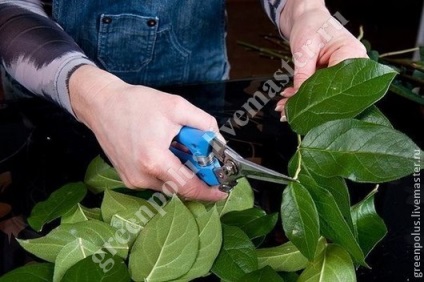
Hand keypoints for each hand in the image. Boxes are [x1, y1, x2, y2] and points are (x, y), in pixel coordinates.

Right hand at [69, 65, 227, 200]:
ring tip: (180, 149)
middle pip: (180, 188)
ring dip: (180, 172)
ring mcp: (133, 180)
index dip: (209, 192)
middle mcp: (142, 176)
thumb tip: (218, 142)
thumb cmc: (135, 103)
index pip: (189, 187)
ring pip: (168, 185)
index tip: (223, 191)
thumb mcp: (177, 106)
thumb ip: (204, 124)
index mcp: (155, 160)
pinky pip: (156, 181)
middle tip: (204, 160)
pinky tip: (165, 152)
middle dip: (197, 176)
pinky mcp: (128, 178)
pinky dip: (166, 171)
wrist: (101, 105)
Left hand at [275, 0, 367, 119]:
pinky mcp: (330, 76)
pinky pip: (317, 89)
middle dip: (308, 104)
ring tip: (283, 107)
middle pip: (332, 92)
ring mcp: (342, 72)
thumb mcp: (304, 49)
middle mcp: (352, 65)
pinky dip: (301, 95)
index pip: (339, 84)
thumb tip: (299, 100)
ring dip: (301, 101)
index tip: (302, 108)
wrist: (307, 17)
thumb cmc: (311, 25)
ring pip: (322, 94)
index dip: (320, 99)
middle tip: (287, 113)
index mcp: (352, 55)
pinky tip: (287, 100)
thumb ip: (303, 74)